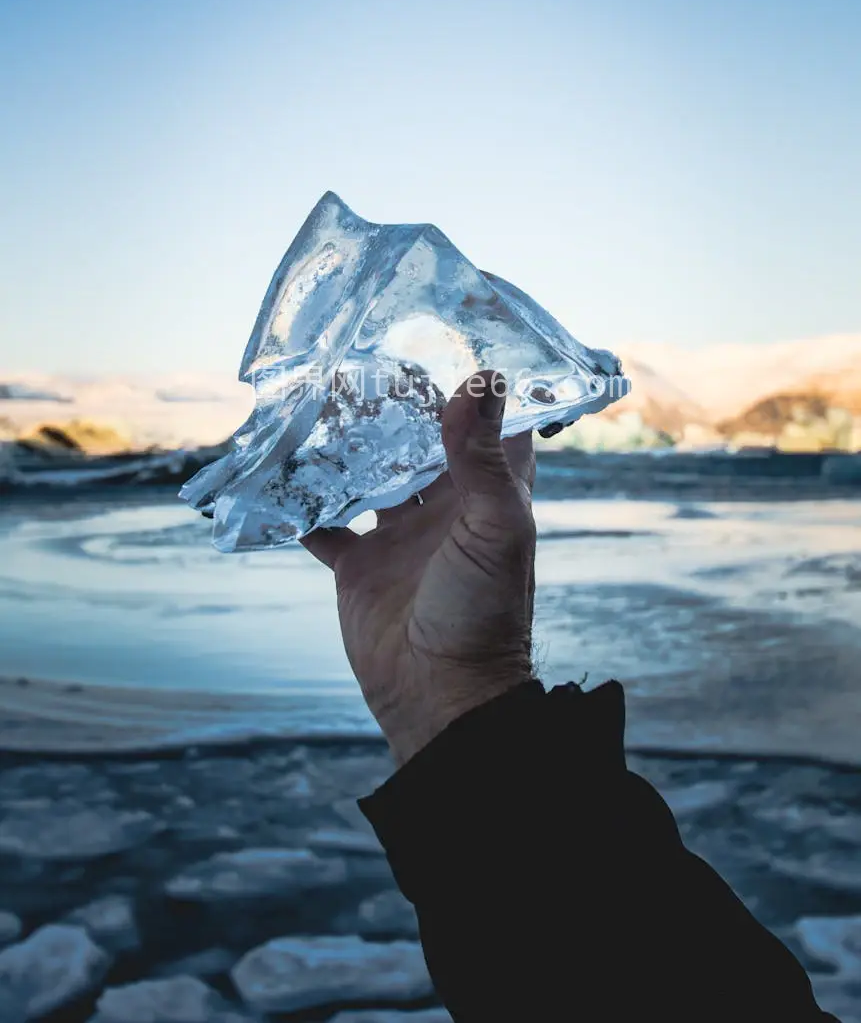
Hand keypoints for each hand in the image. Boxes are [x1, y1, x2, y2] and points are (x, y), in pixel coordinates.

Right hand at [302, 371, 536, 764]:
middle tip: (358, 354)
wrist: (440, 699)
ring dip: (344, 443)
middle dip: (393, 403)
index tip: (447, 332)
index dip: (475, 381)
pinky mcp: (357, 564)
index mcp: (488, 492)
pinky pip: (322, 522)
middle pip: (416, 440)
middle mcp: (444, 505)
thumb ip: (480, 458)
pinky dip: (299, 500)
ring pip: (367, 472)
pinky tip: (273, 466)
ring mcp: (398, 533)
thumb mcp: (493, 527)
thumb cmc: (485, 612)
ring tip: (313, 396)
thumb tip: (478, 379)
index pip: (489, 422)